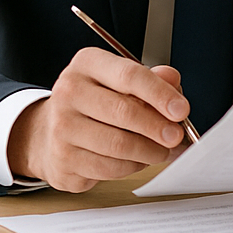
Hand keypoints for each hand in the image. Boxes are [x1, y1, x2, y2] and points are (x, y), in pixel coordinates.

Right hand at [7, 47, 191, 191]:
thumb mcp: (122, 81)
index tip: (182, 110)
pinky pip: (109, 168)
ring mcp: (61, 128)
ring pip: (119, 145)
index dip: (161, 94)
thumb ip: (152, 79)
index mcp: (87, 64)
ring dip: (150, 151)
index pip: (130, 76)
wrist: (50, 132)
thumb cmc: (96, 103)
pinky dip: (132, 166)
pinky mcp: (62, 160)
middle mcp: (69, 92)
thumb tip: (173, 81)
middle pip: (125, 112)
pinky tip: (139, 160)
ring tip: (162, 150)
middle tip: (176, 136)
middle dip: (158, 127)